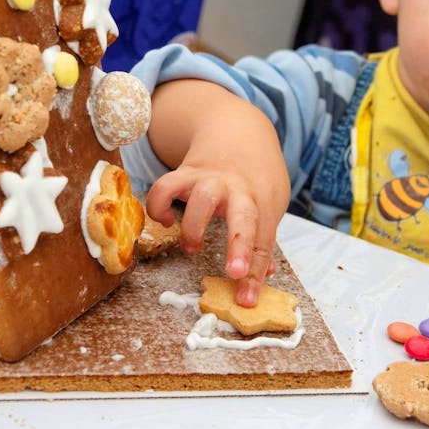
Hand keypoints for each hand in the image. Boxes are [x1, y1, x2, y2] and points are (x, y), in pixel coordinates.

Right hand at [143, 79, 289, 306]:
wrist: (238, 128)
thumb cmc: (256, 176)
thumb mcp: (270, 203)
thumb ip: (262, 237)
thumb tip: (261, 277)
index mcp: (263, 202)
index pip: (263, 241)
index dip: (255, 272)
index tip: (247, 300)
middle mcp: (239, 190)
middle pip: (243, 215)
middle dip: (239, 246)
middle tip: (234, 274)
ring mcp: (211, 179)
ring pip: (201, 198)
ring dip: (194, 227)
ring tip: (192, 247)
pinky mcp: (185, 173)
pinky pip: (165, 187)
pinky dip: (159, 207)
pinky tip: (165, 221)